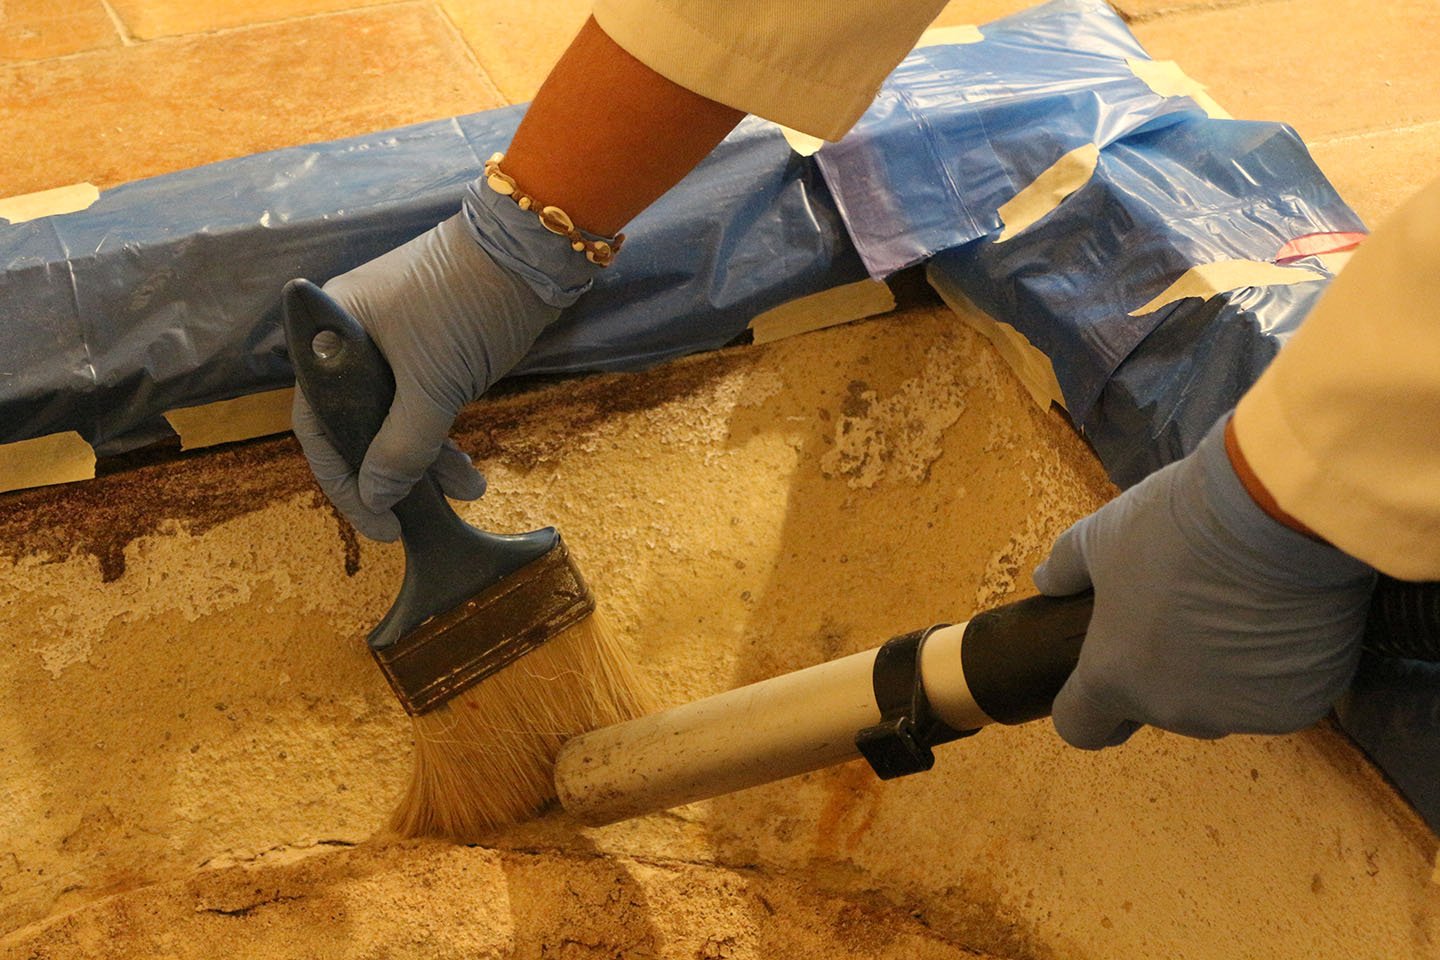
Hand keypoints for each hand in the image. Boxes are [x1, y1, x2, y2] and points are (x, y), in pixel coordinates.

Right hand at [291, 179, 600, 540]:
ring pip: (394, 418)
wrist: (528, 248)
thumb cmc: (468, 303)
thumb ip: (402, 446)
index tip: (376, 523)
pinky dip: (440, 435)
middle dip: (389, 475)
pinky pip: (420, 402)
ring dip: (426, 459)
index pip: (318, 425)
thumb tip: (375, 495)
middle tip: (414, 520)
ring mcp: (389, 341)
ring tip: (466, 490)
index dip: (343, 480)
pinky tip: (467, 469)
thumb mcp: (434, 385)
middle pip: (355, 426)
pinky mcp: (427, 346)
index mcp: (331, 336)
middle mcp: (350, 339)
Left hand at [1033, 415, 1375, 747]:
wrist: (1277, 516)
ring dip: (1222, 669)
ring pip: (1222, 701)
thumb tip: (1047, 579)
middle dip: (1162, 671)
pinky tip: (1281, 614)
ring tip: (1236, 604)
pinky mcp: (1299, 703)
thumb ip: (1067, 566)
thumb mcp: (1102, 535)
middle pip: (1158, 707)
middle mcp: (1176, 710)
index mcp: (1114, 677)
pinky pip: (1278, 691)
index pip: (1081, 727)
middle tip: (1180, 611)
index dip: (1085, 707)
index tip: (1096, 681)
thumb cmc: (1175, 526)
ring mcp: (1241, 712)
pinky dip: (1276, 664)